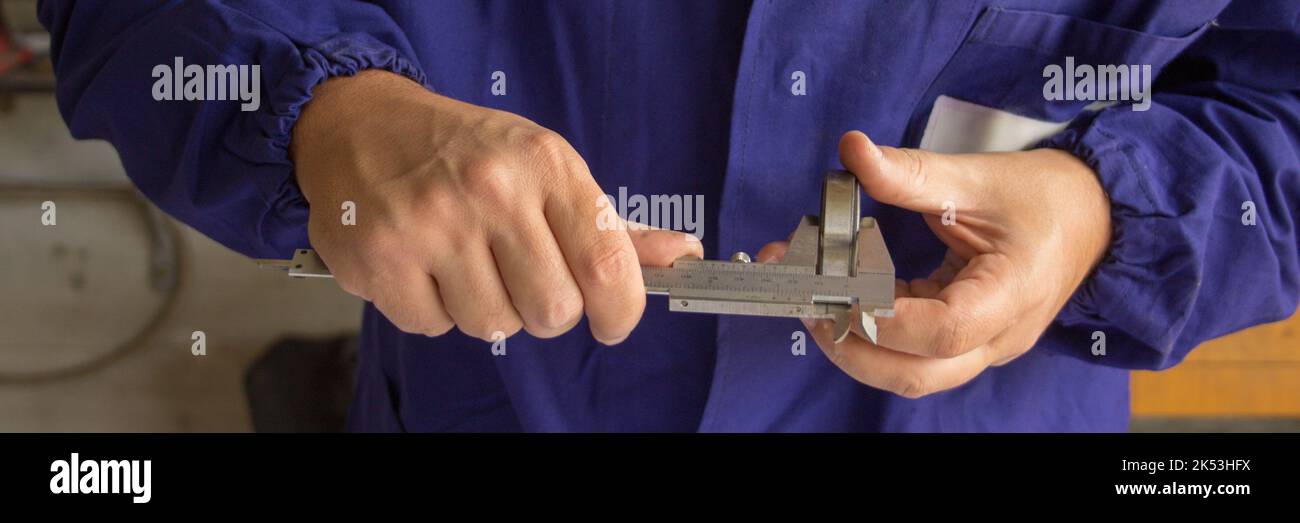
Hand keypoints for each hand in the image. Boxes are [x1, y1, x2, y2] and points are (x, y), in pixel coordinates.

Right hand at [291, 71, 699, 342]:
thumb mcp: (545, 167)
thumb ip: (610, 224)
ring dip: (485, 308)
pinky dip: (433, 310)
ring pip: (494, 326)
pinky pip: (434, 327)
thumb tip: (682, 255)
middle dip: (544, 310)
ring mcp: (431, 225)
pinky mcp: (381, 259)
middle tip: (519, 275)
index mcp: (545, 165)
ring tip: (463, 262)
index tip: (612, 320)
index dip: (621, 311)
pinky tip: (423, 267)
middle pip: (553, 310)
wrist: (361, 125)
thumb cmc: (467, 153)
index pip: (607, 265)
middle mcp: (491, 191)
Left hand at [758, 131, 1111, 397]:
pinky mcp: (970, 341)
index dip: (884, 316)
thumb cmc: (1044, 196)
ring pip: (914, 374)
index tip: (837, 288)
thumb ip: (911, 172)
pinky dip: (876, 335)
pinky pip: (916, 355)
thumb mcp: (977, 176)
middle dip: (854, 348)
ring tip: (817, 305)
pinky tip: (847, 301)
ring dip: (859, 348)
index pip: (944, 329)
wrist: (1093, 214)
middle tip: (808, 306)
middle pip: (919, 374)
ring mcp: (985, 345)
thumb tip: (854, 150)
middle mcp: (1001, 335)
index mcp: (1013, 293)